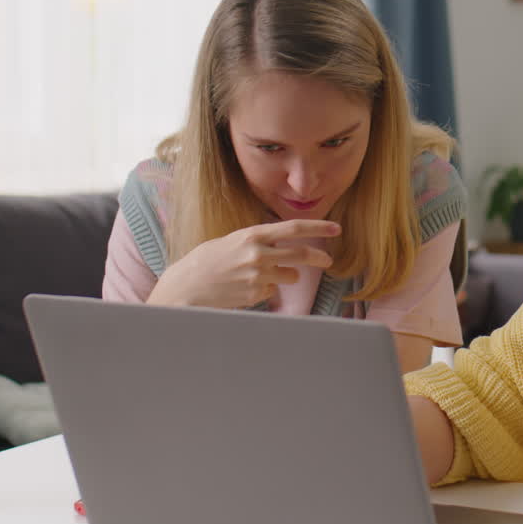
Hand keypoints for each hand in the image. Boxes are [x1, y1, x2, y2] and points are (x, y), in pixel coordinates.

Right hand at [148, 219, 339, 308]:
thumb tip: (286, 245)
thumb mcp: (233, 241)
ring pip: (290, 276)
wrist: (186, 286)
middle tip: (327, 260)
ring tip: (259, 274)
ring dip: (285, 276)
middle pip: (300, 254)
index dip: (318, 227)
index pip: (293, 228)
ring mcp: (258, 277)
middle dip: (318, 257)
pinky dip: (265, 290)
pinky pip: (272, 292)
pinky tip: (244, 288)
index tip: (336, 228)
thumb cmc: (207, 261)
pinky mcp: (256, 295)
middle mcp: (258, 254)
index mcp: (252, 235)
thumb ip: (259, 242)